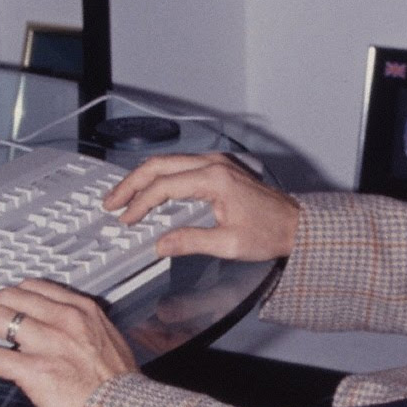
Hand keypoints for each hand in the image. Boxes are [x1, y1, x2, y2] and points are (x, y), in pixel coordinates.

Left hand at [0, 279, 137, 406]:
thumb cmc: (120, 388)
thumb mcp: (107, 342)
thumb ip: (81, 329)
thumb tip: (54, 331)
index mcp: (82, 309)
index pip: (33, 287)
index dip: (6, 293)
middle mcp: (64, 319)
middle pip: (9, 297)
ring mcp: (49, 343)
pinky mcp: (35, 370)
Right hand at [103, 153, 298, 262]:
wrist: (296, 224)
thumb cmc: (269, 232)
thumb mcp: (228, 244)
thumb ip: (191, 242)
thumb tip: (160, 244)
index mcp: (214, 179)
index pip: (164, 186)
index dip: (140, 203)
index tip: (125, 218)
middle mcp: (213, 164)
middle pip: (160, 165)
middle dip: (131, 183)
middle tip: (110, 201)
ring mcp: (216, 163)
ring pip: (168, 162)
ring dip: (143, 178)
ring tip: (123, 197)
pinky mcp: (219, 168)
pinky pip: (180, 166)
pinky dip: (159, 177)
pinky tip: (150, 191)